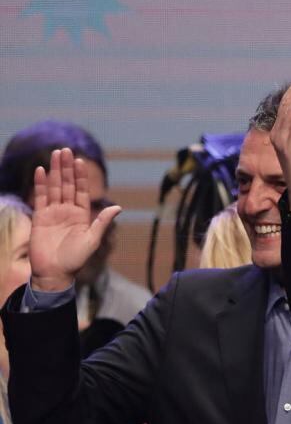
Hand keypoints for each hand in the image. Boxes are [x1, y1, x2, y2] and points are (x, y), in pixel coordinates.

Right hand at [29, 148, 121, 291]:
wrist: (55, 273)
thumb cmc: (76, 259)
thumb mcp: (92, 239)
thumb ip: (102, 222)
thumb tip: (118, 207)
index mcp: (82, 215)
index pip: (82, 191)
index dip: (81, 176)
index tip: (80, 161)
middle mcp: (68, 211)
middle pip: (68, 184)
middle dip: (67, 168)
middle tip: (65, 150)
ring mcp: (53, 213)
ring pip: (54, 187)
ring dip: (55, 171)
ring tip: (55, 154)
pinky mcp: (39, 217)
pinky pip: (40, 197)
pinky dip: (40, 184)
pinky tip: (41, 170)